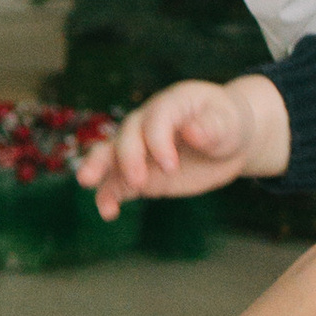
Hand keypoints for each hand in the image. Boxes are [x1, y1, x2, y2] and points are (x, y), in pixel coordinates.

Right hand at [78, 73, 290, 215]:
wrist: (228, 139)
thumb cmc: (228, 124)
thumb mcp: (228, 123)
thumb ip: (212, 126)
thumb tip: (193, 131)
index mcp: (172, 103)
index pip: (156, 119)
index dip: (158, 141)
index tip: (171, 166)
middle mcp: (149, 123)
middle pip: (127, 134)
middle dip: (128, 157)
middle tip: (138, 181)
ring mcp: (141, 148)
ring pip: (111, 154)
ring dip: (99, 167)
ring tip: (87, 182)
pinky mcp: (139, 173)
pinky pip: (117, 182)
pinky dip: (108, 195)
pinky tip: (108, 212)